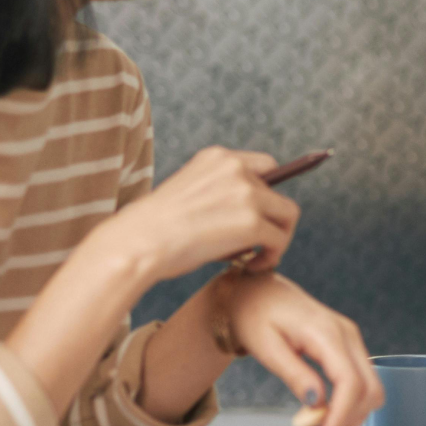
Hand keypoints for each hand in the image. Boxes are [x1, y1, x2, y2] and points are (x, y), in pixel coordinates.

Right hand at [105, 147, 299, 276]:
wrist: (137, 243)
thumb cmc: (155, 230)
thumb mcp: (189, 194)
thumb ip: (220, 196)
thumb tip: (251, 220)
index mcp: (217, 157)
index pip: (265, 166)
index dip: (267, 193)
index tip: (261, 216)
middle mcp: (236, 168)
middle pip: (278, 192)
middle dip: (272, 219)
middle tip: (258, 244)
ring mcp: (246, 194)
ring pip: (287, 215)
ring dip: (277, 239)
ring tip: (256, 258)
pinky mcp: (252, 222)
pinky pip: (279, 239)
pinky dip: (271, 256)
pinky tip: (250, 268)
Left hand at [215, 271, 381, 425]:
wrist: (255, 292)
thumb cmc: (254, 315)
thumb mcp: (266, 347)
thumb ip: (294, 375)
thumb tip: (317, 403)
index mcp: (325, 333)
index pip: (350, 383)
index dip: (342, 416)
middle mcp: (347, 334)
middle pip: (370, 389)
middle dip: (350, 418)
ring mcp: (351, 339)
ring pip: (371, 388)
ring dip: (351, 413)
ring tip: (317, 423)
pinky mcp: (348, 346)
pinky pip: (361, 381)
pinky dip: (349, 402)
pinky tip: (324, 409)